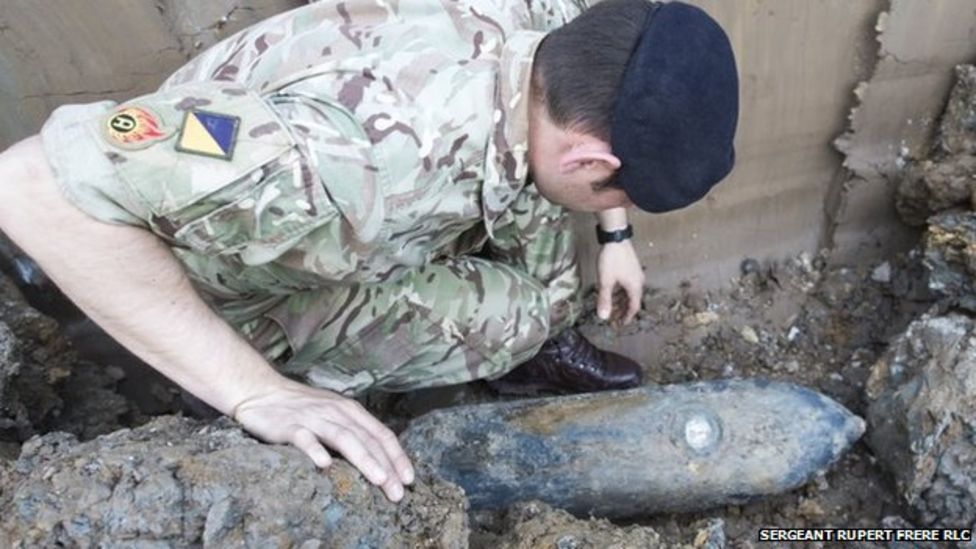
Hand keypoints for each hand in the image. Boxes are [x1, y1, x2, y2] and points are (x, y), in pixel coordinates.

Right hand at [232, 377, 414, 502]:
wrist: (261, 392)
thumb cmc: (302, 408)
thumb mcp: (334, 415)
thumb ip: (354, 433)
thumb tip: (381, 460)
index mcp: (350, 410)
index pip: (381, 433)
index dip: (397, 456)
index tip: (409, 479)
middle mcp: (336, 412)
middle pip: (367, 439)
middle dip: (387, 466)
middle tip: (398, 492)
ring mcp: (313, 418)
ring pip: (343, 438)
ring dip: (364, 459)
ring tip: (379, 479)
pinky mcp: (289, 426)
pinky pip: (304, 438)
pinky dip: (315, 450)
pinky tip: (324, 465)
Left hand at [596, 240, 644, 324]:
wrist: (616, 237)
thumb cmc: (612, 259)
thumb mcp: (606, 281)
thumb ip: (604, 300)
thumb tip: (603, 317)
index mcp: (635, 287)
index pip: (633, 307)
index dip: (627, 317)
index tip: (620, 324)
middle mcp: (639, 281)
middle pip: (632, 300)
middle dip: (623, 310)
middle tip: (614, 317)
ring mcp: (636, 273)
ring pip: (630, 292)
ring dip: (621, 300)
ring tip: (612, 305)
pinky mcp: (632, 267)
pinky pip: (628, 284)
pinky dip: (621, 291)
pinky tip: (613, 291)